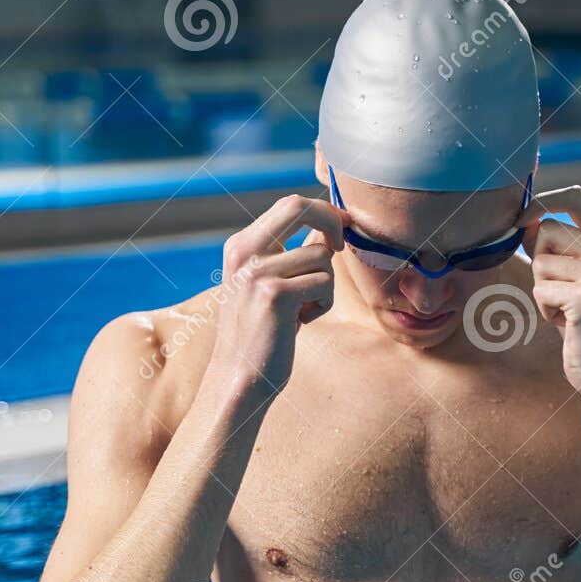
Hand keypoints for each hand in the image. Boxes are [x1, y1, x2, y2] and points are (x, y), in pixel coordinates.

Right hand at [205, 194, 342, 398]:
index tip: (341, 228)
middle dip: (331, 221)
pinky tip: (300, 322)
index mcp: (241, 246)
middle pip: (298, 206)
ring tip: (304, 310)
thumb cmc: (262, 333)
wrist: (239, 377)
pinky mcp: (274, 294)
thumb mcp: (271, 284)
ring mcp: (257, 271)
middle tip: (340, 246)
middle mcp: (244, 251)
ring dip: (325, 285)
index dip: (323, 211)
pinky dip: (322, 304)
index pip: (289, 205)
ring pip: (321, 256)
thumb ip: (293, 254)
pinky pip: (323, 283)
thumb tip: (330, 227)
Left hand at [523, 186, 580, 407]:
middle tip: (558, 292)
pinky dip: (545, 309)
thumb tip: (524, 222)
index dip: (542, 200)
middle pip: (546, 229)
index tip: (521, 218)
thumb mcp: (580, 281)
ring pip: (540, 261)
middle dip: (539, 261)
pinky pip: (541, 289)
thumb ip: (560, 250)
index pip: (575, 197)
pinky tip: (566, 324)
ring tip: (566, 311)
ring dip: (542, 290)